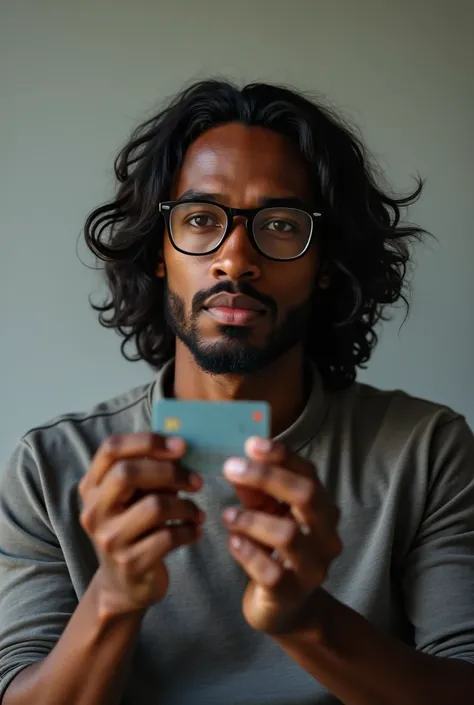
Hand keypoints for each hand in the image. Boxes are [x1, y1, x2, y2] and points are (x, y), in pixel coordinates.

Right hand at [78, 433, 203, 617]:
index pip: (111, 448)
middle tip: (196, 481)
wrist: (123, 586)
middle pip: (128, 473)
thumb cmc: (136, 529)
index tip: (181, 445)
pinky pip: (169, 537)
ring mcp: (109, 539)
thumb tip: (182, 447)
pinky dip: (189, 531)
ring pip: (155, 506)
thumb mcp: (132, 498)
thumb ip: (148, 472)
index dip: (148, 441)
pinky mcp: (130, 563)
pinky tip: (195, 531)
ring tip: (197, 512)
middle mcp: (94, 511)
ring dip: (186, 506)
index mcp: (92, 486)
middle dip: (170, 472)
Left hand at [222, 437, 341, 634]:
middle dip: (266, 477)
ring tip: (226, 514)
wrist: (285, 606)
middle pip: (306, 495)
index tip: (250, 443)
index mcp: (322, 508)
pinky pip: (270, 569)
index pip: (309, 473)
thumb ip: (255, 489)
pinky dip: (247, 551)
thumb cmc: (274, 548)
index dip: (281, 455)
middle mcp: (327, 535)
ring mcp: (313, 566)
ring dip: (251, 518)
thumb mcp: (266, 512)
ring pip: (288, 533)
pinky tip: (233, 542)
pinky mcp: (292, 593)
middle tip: (230, 468)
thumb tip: (236, 462)